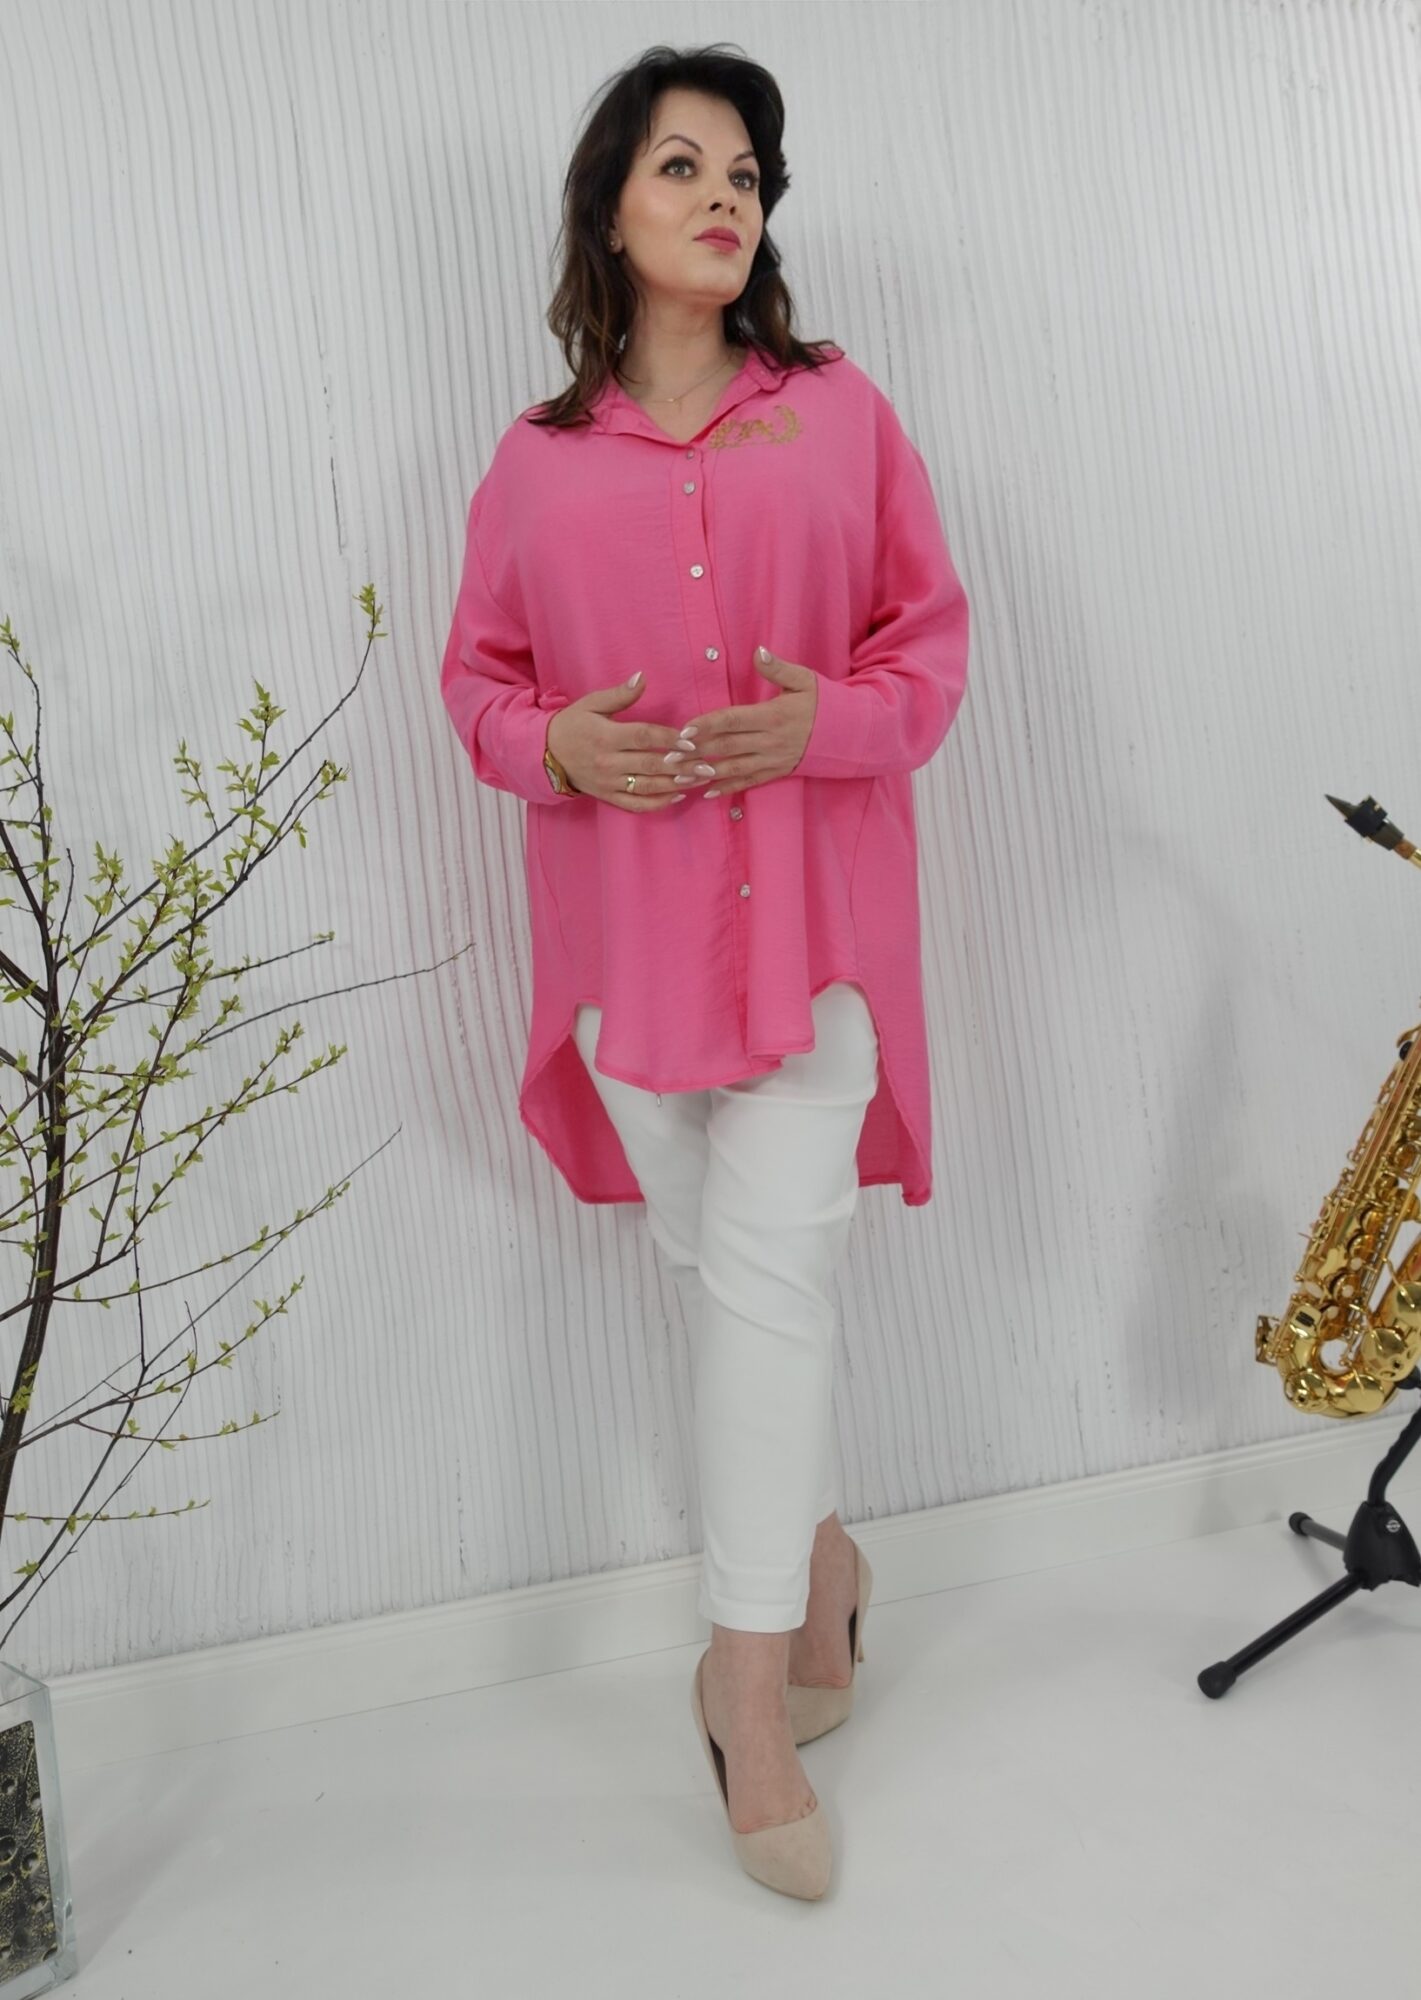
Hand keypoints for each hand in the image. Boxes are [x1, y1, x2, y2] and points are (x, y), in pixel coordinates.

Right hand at [546, 674, 703, 811]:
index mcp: (606, 736)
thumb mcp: (591, 704)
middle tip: (708, 764)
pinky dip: (658, 803)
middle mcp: (608, 762)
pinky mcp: (608, 797)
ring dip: (677, 784)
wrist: (546, 755)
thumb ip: (619, 695)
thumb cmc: (572, 725)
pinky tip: (678, 796)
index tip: (691, 740)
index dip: (669, 739)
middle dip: (682, 765)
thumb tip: (642, 677)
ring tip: (700, 779)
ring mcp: (609, 782)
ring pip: (648, 787)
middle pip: (651, 764)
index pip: (643, 737)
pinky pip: (636, 804)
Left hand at [672, 646, 818, 796]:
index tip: (684, 730)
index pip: (732, 720)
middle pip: (726, 747)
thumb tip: (758, 651)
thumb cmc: (824, 703)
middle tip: (669, 757)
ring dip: (705, 774)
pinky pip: (749, 782)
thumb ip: (778, 668)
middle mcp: (770, 741)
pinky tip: (708, 792)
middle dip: (696, 753)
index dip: (707, 725)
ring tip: (680, 778)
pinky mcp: (777, 772)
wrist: (850, 734)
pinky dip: (728, 788)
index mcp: (773, 716)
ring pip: (733, 768)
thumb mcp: (804, 680)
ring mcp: (773, 760)